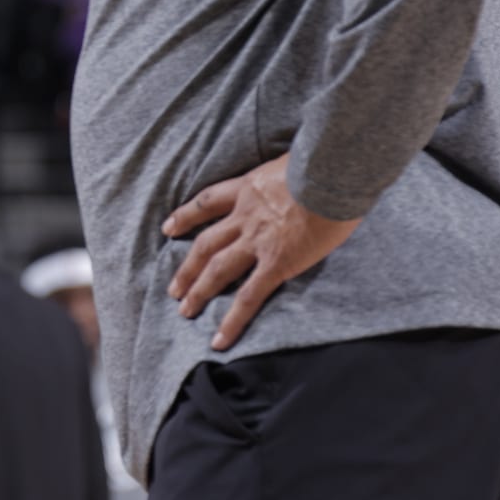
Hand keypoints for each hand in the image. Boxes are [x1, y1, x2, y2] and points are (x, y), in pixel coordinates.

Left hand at [163, 153, 362, 350]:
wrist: (331, 173)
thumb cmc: (325, 162)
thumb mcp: (296, 160)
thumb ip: (290, 171)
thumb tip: (303, 171)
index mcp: (248, 189)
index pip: (207, 202)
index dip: (185, 216)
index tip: (169, 227)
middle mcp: (245, 216)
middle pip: (205, 244)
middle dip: (187, 267)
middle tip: (173, 288)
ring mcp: (257, 241)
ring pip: (217, 270)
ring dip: (199, 291)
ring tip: (185, 310)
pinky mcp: (276, 264)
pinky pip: (248, 297)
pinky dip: (232, 321)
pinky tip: (220, 340)